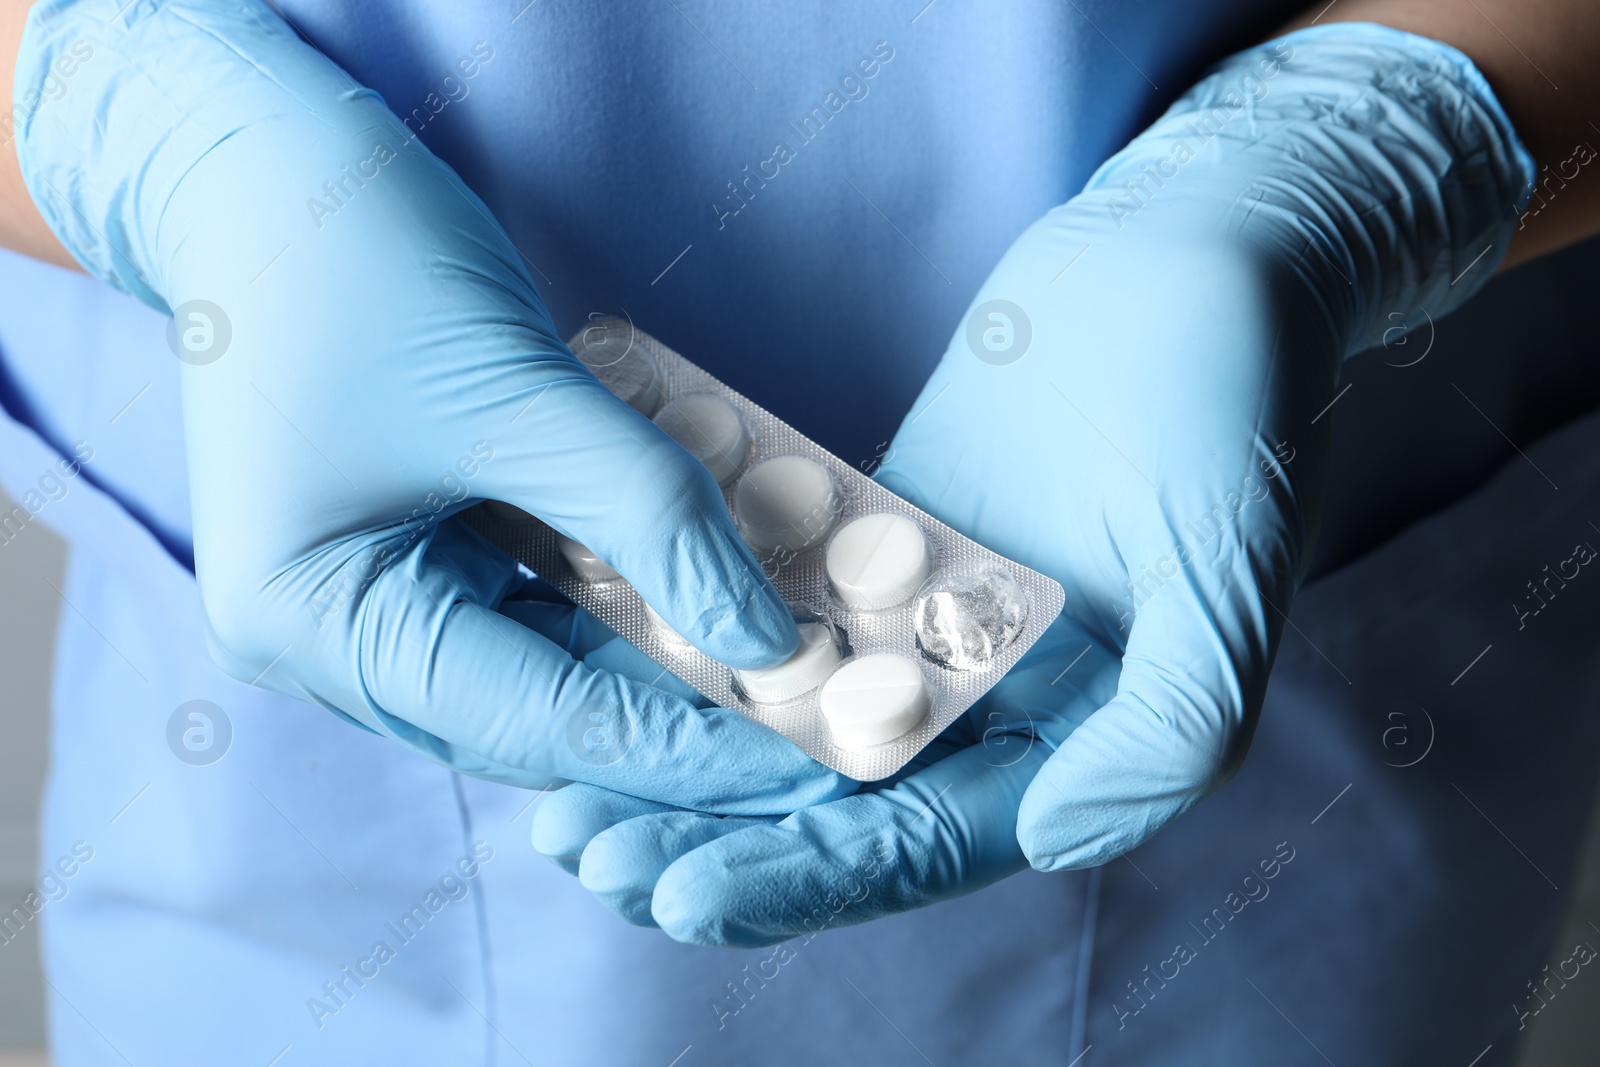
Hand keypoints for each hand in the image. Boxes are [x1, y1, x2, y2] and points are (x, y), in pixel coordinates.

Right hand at [13, 0, 847, 812]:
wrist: (261, 169)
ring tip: (775, 641)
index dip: (688, 747)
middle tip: (814, 699)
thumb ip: (653, 521)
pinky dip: (612, 593)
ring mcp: (356, 602)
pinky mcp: (397, 557)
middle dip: (677, 706)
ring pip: (539, 666)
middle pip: (538, 714)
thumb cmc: (359, 261)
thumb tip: (768, 643)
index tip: (813, 747)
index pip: (541, 725)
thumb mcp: (521, 394)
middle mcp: (325, 641)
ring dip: (653, 651)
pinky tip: (696, 577)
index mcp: (319, 620)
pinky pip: (524, 604)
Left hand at [532, 23, 1532, 941]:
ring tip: (563, 786)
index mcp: (1067, 740)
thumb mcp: (1226, 581)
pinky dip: (693, 629)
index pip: (916, 841)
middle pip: (826, 796)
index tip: (680, 891)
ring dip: (679, 749)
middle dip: (706, 830)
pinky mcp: (873, 532)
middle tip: (586, 849)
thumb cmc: (1230, 412)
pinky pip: (770, 597)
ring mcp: (920, 615)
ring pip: (782, 708)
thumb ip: (1167, 732)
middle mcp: (983, 696)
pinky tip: (597, 644)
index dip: (800, 877)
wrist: (1187, 263)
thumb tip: (1054, 839)